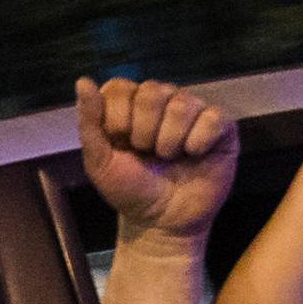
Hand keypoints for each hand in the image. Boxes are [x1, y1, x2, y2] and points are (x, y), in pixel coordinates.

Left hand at [76, 76, 238, 240]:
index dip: (118, 120)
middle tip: (147, 155)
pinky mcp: (220, 127)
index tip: (121, 145)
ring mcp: (192, 111)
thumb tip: (82, 81)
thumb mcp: (99, 163)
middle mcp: (162, 101)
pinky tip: (194, 155)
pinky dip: (199, 142)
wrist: (160, 222)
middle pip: (152, 92)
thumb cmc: (130, 190)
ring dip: (169, 141)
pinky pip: (213, 117)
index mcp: (130, 104)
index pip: (120, 88)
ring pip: (182, 104)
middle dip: (144, 133)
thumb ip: (90, 122)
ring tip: (170, 158)